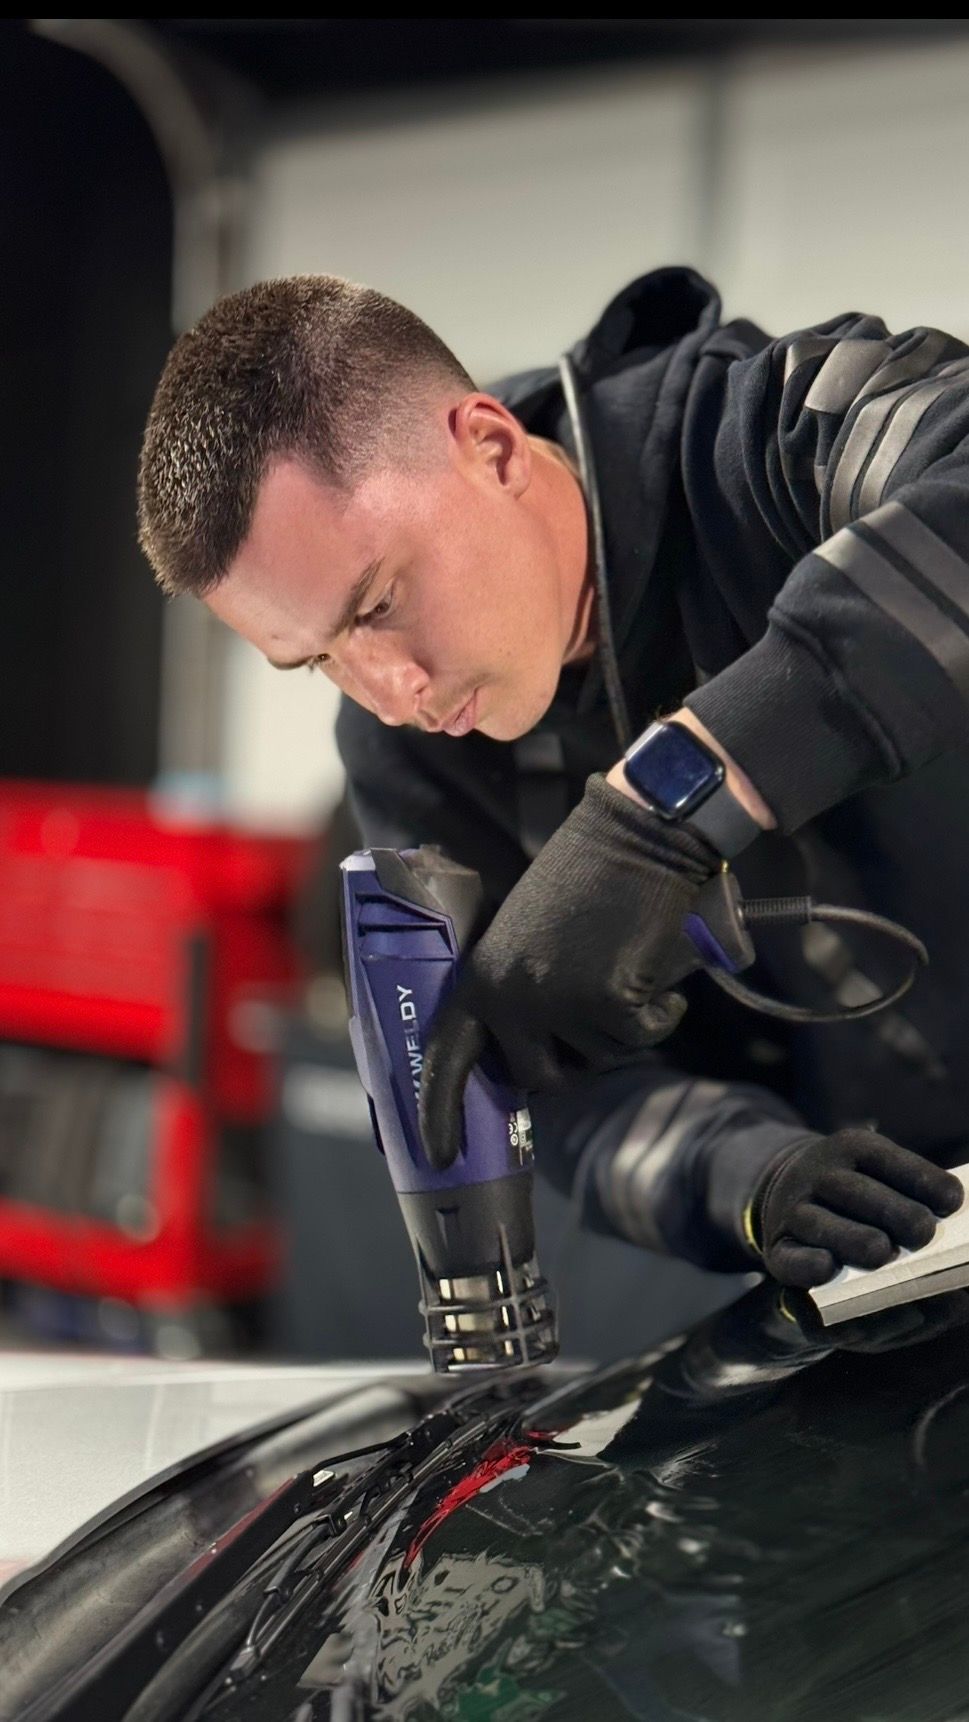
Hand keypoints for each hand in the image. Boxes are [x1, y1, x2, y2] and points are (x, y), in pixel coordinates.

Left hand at [419, 771, 718, 1169]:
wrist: (634, 837)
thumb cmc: (583, 881)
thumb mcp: (524, 940)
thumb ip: (515, 995)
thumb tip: (526, 1059)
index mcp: (479, 979)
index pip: (446, 1058)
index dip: (439, 1112)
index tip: (438, 1158)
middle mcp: (509, 997)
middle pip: (541, 1077)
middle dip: (576, 1056)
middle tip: (599, 1006)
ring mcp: (557, 1002)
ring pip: (599, 1057)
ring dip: (623, 1024)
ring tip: (619, 964)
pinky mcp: (609, 1002)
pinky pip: (642, 1035)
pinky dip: (660, 1011)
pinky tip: (651, 969)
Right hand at [751, 1128, 963, 1288]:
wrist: (790, 1190)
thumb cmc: (859, 1193)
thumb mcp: (880, 1174)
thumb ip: (914, 1195)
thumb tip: (953, 1220)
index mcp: (853, 1148)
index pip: (886, 1159)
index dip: (921, 1178)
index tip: (953, 1200)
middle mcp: (818, 1174)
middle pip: (854, 1192)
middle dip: (892, 1212)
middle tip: (924, 1233)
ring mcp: (794, 1211)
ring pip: (820, 1223)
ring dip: (852, 1238)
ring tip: (883, 1253)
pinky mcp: (777, 1249)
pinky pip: (790, 1258)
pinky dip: (807, 1263)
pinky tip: (828, 1268)